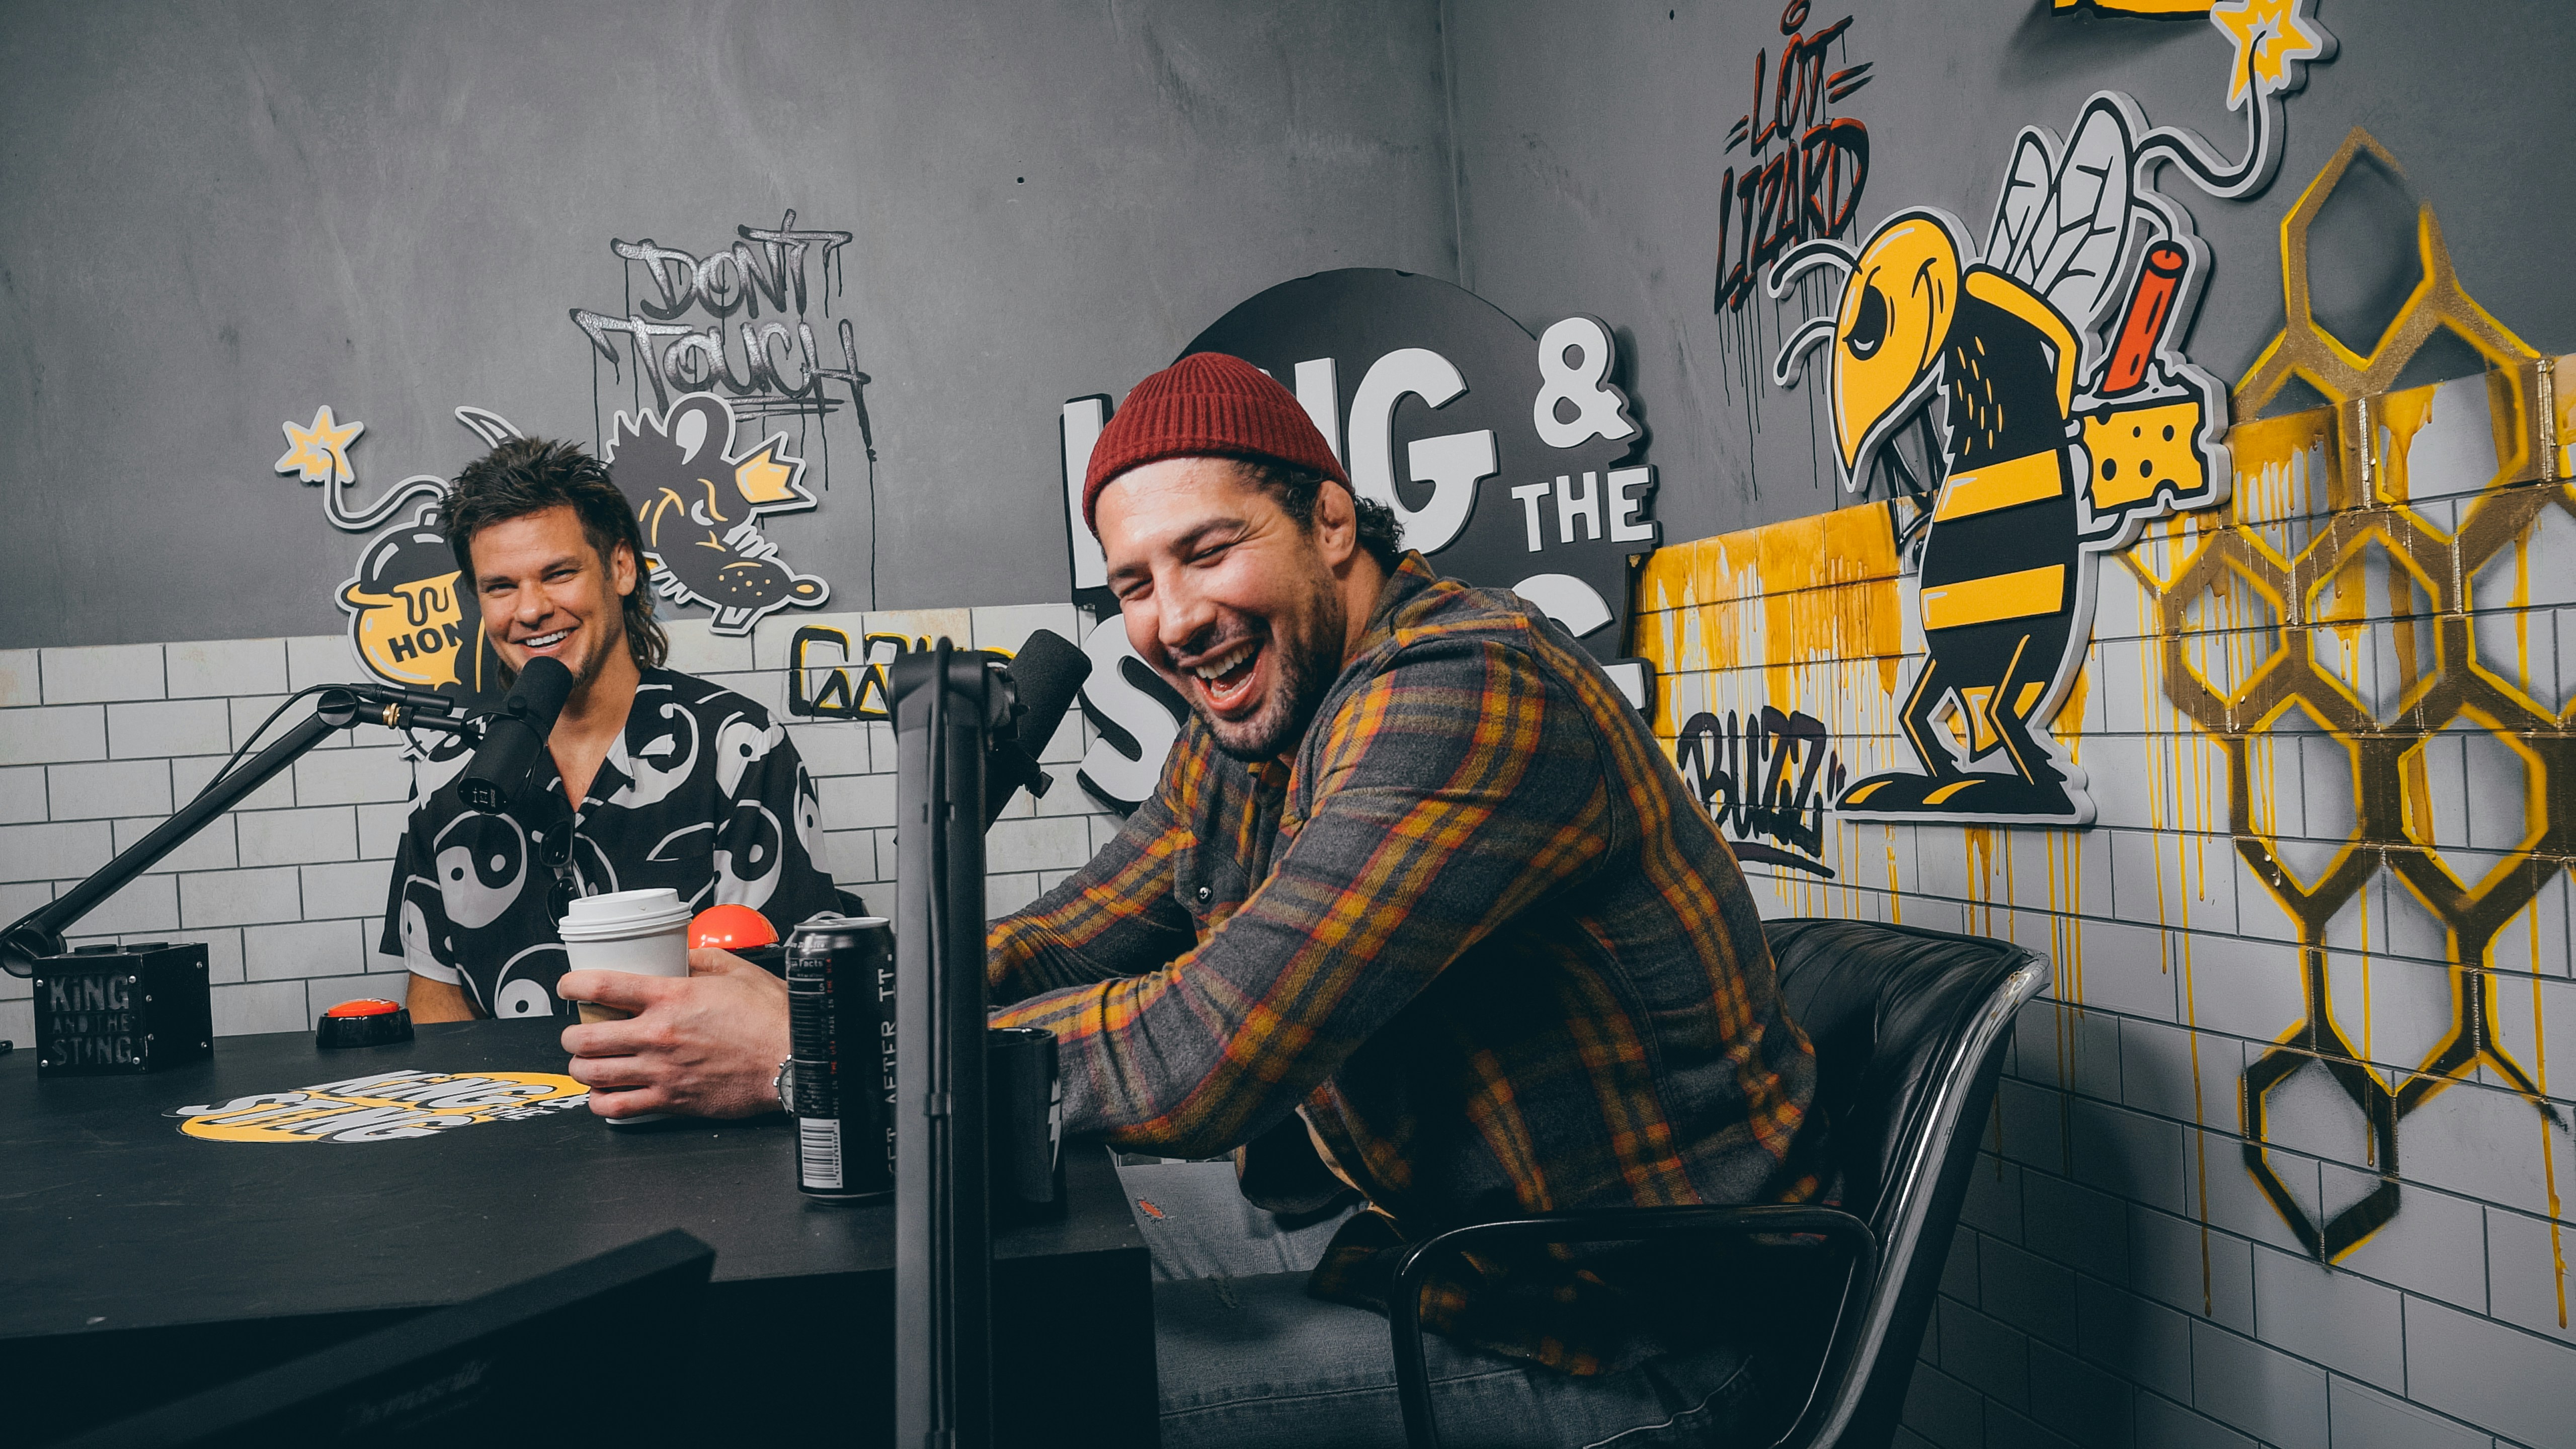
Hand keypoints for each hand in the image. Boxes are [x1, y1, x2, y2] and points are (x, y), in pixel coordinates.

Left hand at [559, 948, 788, 1119]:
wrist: (793, 1060)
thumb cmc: (771, 1018)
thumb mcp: (737, 970)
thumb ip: (700, 958)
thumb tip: (679, 952)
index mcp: (671, 997)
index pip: (601, 986)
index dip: (571, 984)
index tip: (568, 986)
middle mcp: (658, 1035)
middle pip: (584, 1037)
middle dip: (571, 1034)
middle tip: (578, 1031)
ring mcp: (661, 1071)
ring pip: (593, 1074)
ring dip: (581, 1066)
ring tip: (587, 1061)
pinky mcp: (671, 1100)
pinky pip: (617, 1108)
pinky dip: (600, 1102)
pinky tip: (604, 1094)